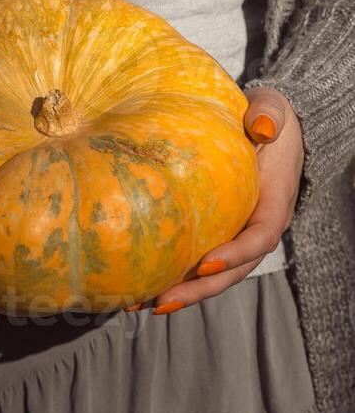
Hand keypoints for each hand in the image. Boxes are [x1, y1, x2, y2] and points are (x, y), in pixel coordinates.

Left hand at [145, 86, 304, 314]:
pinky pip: (197, 261)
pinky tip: (138, 286)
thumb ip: (269, 114)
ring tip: (139, 304)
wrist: (263, 125)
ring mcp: (236, 234)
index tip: (204, 264)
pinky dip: (172, 276)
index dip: (235, 255)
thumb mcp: (273, 108)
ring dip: (180, 292)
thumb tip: (263, 126)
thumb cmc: (266, 116)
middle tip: (161, 301)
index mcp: (274, 203)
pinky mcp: (217, 233)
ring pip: (213, 276)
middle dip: (198, 290)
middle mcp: (257, 227)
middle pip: (232, 271)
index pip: (260, 238)